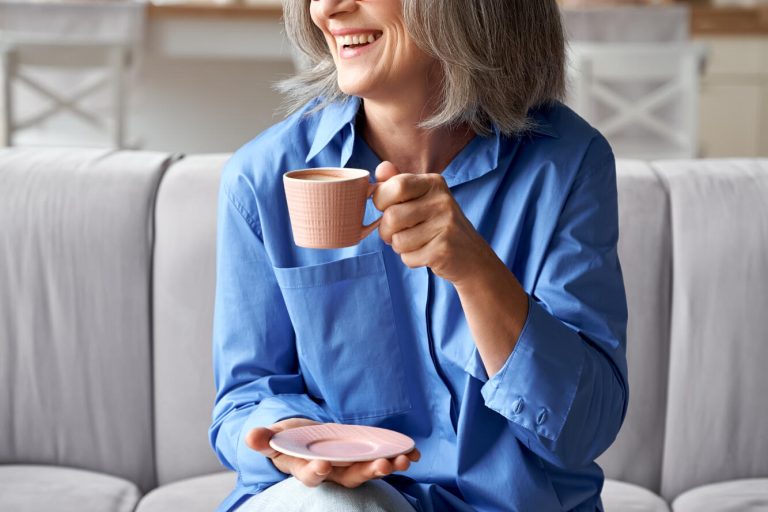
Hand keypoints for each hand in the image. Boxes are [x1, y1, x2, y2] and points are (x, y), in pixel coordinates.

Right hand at [244, 418, 420, 488]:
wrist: (304, 441)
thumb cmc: (288, 441)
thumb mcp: (274, 438)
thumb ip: (264, 439)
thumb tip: (250, 436)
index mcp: (307, 468)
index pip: (311, 475)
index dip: (316, 472)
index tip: (322, 466)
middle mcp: (332, 472)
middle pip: (350, 477)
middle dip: (367, 472)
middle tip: (383, 465)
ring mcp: (350, 465)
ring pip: (370, 470)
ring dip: (389, 466)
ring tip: (405, 460)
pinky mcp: (363, 456)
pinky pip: (383, 459)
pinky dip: (399, 457)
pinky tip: (415, 453)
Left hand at [373, 161, 491, 283]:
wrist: (473, 256)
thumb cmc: (438, 225)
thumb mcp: (420, 199)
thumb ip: (397, 183)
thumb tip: (381, 167)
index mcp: (434, 183)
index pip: (396, 186)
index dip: (381, 200)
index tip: (387, 208)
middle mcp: (442, 201)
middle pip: (391, 216)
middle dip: (386, 230)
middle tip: (397, 233)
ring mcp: (445, 225)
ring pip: (397, 240)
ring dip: (399, 247)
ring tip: (416, 243)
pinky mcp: (443, 250)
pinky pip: (408, 257)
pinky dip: (411, 259)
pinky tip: (426, 254)